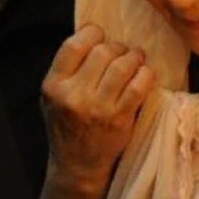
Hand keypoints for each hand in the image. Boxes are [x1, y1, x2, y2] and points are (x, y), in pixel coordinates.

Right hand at [41, 24, 154, 183]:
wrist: (78, 165)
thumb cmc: (68, 127)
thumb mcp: (53, 97)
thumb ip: (67, 69)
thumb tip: (94, 36)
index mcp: (53, 86)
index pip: (73, 46)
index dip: (91, 34)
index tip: (100, 35)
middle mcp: (73, 95)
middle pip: (102, 52)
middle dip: (117, 47)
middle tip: (123, 51)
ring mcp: (98, 108)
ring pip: (122, 65)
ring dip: (134, 57)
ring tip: (136, 59)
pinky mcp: (119, 118)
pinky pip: (138, 86)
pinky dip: (145, 75)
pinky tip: (144, 74)